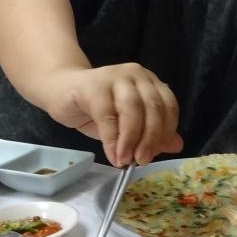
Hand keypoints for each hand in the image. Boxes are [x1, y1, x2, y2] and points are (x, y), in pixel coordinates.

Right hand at [37, 64, 183, 165]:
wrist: (59, 91)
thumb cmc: (96, 110)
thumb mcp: (127, 125)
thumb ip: (152, 133)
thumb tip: (177, 146)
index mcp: (149, 82)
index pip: (168, 106)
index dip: (166, 132)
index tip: (156, 154)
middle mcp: (136, 75)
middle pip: (153, 108)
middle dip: (150, 138)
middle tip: (142, 161)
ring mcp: (115, 77)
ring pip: (133, 109)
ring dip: (131, 139)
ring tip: (126, 160)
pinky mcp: (93, 86)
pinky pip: (107, 115)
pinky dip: (112, 139)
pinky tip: (112, 155)